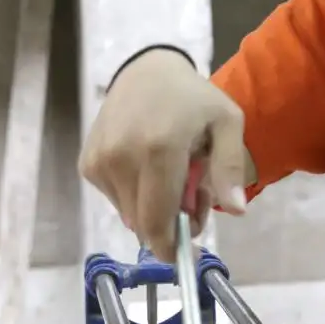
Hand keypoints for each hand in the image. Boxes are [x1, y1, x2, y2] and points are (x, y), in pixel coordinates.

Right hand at [78, 48, 250, 262]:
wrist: (146, 71)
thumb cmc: (193, 99)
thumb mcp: (226, 123)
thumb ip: (229, 168)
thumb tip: (236, 210)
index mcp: (159, 150)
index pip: (157, 222)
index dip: (172, 247)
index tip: (188, 252)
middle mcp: (122, 158)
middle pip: (143, 224)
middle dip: (169, 227)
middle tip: (192, 201)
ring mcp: (100, 161)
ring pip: (129, 216)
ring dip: (152, 211)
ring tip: (170, 178)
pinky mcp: (88, 163)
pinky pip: (114, 200)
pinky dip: (133, 196)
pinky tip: (146, 169)